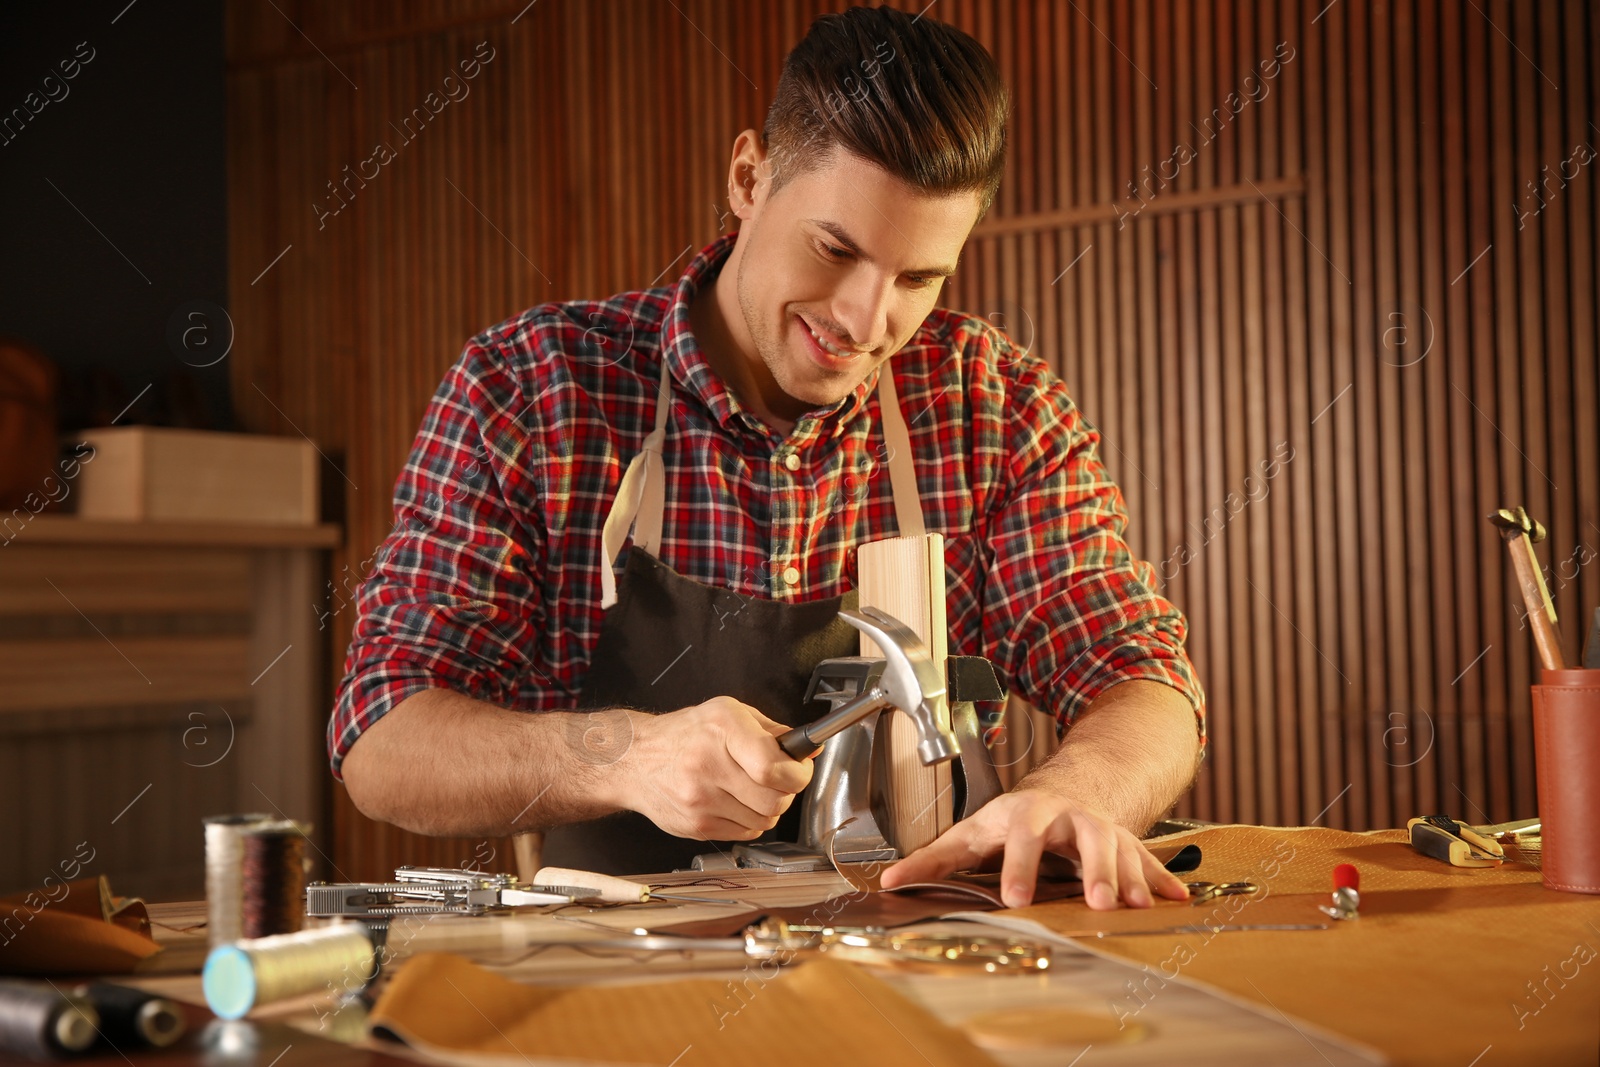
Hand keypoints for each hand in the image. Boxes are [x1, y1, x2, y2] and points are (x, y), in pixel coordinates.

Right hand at [613, 697, 811, 840]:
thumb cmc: (684, 734)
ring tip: (753, 790)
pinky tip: (736, 803)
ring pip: (764, 820)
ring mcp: (700, 800)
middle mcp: (708, 764)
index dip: (797, 772)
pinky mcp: (696, 826)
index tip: (799, 768)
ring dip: (769, 808)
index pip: (772, 766)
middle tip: (779, 781)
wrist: (634, 759)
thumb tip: (808, 749)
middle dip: (787, 792)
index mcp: (722, 729)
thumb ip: (772, 731)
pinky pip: (746, 833)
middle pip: (773, 799)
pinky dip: (750, 821)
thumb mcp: (728, 713)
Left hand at [878, 789, 1189, 910]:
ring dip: (1131, 877)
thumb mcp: (973, 831)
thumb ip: (933, 858)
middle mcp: (1071, 819)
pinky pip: (1147, 860)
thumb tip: (889, 881)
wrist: (1066, 788)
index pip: (1023, 838)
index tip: (1014, 898)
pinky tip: (1177, 901)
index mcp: (1029, 815)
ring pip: (1123, 848)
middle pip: (1087, 837)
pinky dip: (1161, 880)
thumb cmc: (1013, 818)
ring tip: (1136, 907)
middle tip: (1095, 902)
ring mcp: (1102, 829)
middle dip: (1093, 869)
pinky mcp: (1126, 844)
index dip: (1019, 866)